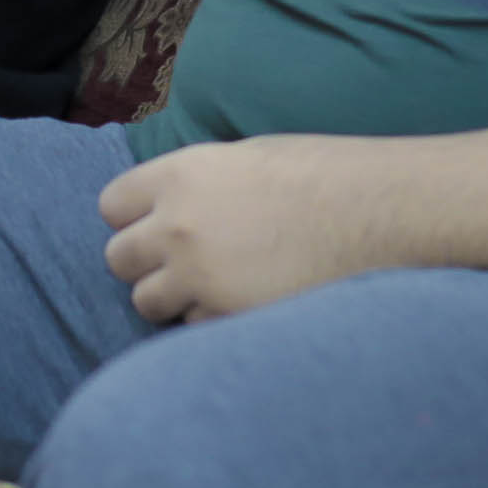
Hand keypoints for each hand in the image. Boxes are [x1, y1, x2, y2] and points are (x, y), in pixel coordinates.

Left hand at [99, 136, 394, 323]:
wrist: (376, 213)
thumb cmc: (321, 175)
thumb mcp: (243, 159)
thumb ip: (195, 185)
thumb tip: (168, 206)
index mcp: (179, 175)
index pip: (110, 205)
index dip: (133, 216)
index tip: (154, 223)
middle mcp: (176, 226)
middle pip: (118, 258)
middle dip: (144, 262)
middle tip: (180, 262)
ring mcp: (198, 277)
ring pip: (145, 301)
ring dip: (171, 297)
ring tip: (211, 286)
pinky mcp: (226, 317)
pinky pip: (190, 328)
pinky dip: (208, 321)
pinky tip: (243, 302)